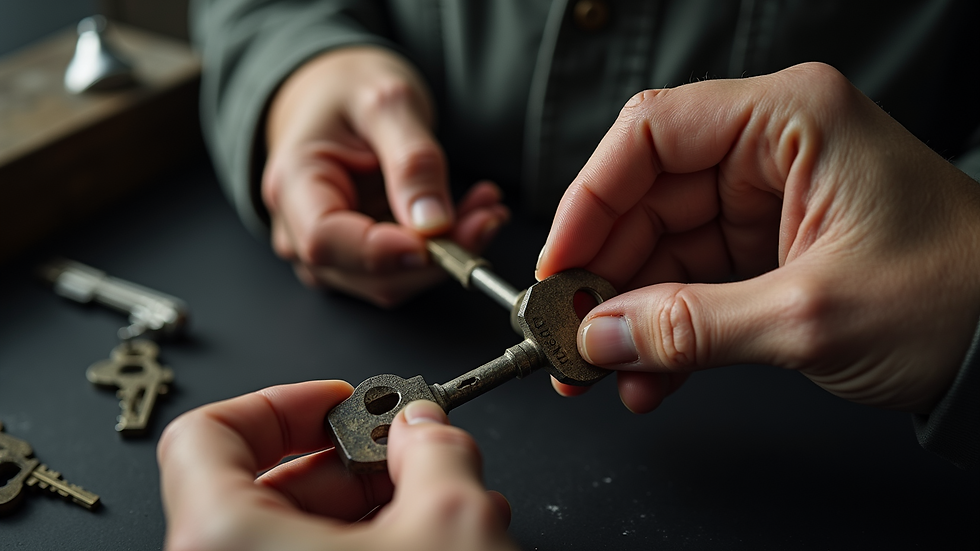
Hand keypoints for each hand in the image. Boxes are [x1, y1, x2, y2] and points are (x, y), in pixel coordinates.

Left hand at [158, 381, 514, 550]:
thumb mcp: (450, 523)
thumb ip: (436, 450)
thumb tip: (426, 425)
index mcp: (226, 539)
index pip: (207, 433)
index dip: (281, 401)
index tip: (340, 401)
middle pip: (271, 482)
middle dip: (358, 459)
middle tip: (414, 455)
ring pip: (301, 530)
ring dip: (378, 506)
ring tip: (446, 502)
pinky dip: (374, 544)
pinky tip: (436, 539)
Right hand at [263, 47, 508, 306]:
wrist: (336, 93)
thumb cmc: (347, 90)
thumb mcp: (387, 102)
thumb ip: (411, 160)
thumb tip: (433, 222)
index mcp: (292, 183)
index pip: (326, 240)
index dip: (382, 251)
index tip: (437, 238)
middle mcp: (299, 229)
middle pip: (366, 272)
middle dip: (434, 254)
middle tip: (487, 215)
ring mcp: (329, 252)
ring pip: (392, 281)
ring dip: (446, 255)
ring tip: (484, 208)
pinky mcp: (358, 260)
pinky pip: (404, 272)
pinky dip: (443, 252)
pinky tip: (470, 218)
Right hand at [537, 62, 979, 413]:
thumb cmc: (959, 295)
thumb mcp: (810, 316)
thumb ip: (691, 327)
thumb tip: (599, 339)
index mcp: (788, 120)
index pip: (649, 135)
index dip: (588, 200)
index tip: (559, 268)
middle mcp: (770, 151)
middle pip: (646, 199)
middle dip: (604, 276)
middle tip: (569, 340)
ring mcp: (767, 203)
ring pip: (663, 250)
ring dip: (630, 317)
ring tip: (602, 374)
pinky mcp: (769, 252)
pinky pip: (693, 285)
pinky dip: (667, 333)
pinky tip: (649, 378)